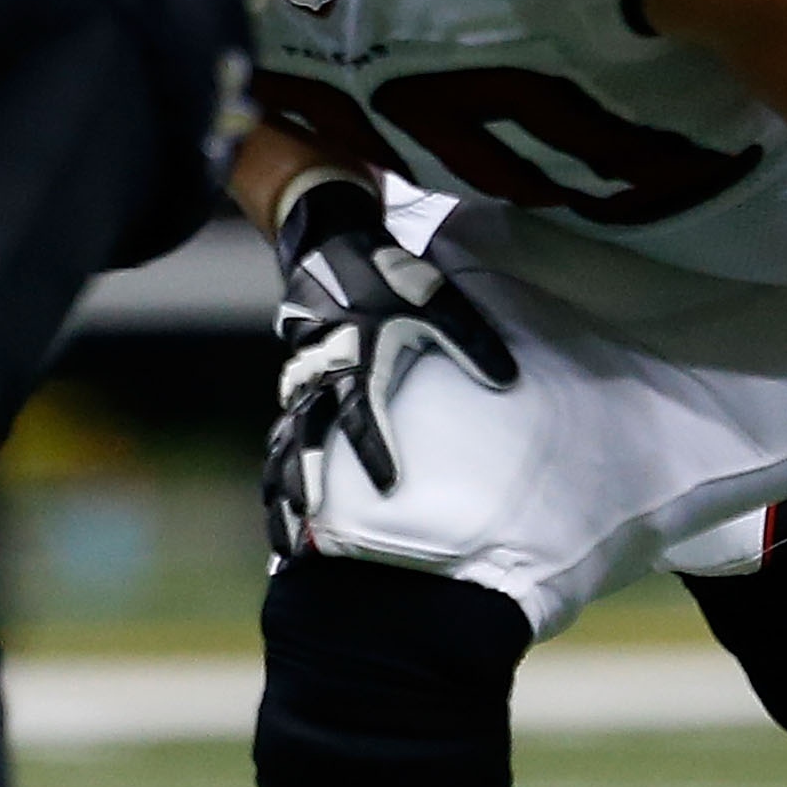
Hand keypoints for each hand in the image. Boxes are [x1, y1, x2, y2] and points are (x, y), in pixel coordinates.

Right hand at [261, 177, 516, 557]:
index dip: (375, 449)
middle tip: (308, 523)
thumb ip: (470, 340)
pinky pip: (280, 436)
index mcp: (355, 360)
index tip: (389, 488)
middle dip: (304, 482)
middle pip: (305, 438)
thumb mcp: (435, 301)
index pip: (362, 414)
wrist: (333, 247)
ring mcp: (303, 385)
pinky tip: (281, 507)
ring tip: (284, 539)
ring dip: (282, 489)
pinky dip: (278, 472)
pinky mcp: (297, 387)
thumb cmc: (388, 277)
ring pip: (284, 445)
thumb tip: (508, 380)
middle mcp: (321, 379)